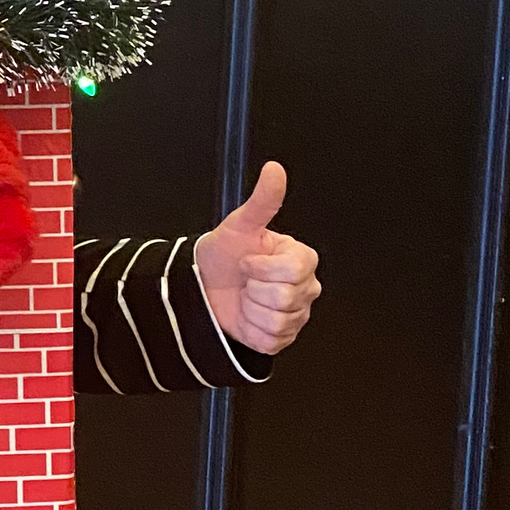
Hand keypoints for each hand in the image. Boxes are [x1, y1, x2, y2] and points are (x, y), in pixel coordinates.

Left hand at [195, 161, 320, 355]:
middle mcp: (305, 287)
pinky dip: (251, 329)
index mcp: (301, 258)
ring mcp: (297, 314)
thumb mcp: (240, 225)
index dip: (261, 267)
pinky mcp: (284, 337)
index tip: (248, 261)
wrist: (204, 286)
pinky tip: (247, 315)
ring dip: (250, 309)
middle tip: (245, 279)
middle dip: (253, 287)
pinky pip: (271, 339)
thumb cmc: (224, 254)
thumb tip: (274, 170)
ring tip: (245, 296)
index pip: (292, 270)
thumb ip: (262, 200)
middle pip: (285, 297)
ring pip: (277, 320)